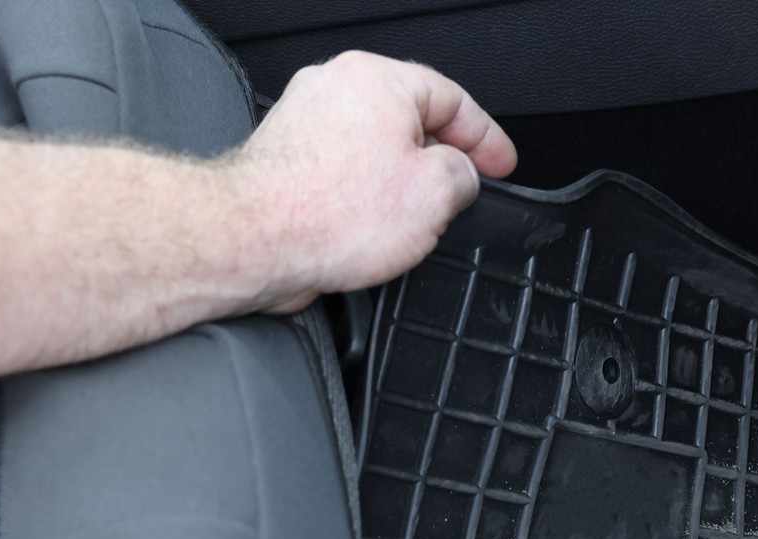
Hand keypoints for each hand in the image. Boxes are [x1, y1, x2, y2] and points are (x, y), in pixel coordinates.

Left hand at [230, 52, 516, 313]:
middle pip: (412, 119)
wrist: (255, 240)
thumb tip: (459, 178)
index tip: (502, 165)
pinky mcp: (287, 157)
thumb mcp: (436, 194)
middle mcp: (336, 88)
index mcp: (377, 79)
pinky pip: (346, 170)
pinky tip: (375, 228)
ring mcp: (305, 120)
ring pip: (377, 147)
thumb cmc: (330, 213)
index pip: (452, 98)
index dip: (487, 137)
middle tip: (467, 194)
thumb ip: (463, 175)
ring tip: (418, 220)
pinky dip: (368, 194)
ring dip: (404, 182)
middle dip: (444, 159)